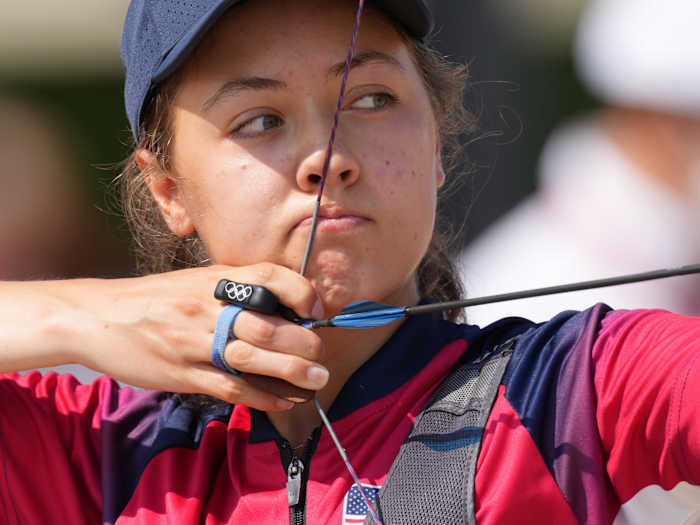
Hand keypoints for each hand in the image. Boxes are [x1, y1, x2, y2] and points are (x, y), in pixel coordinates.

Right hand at [35, 264, 325, 410]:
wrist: (98, 316)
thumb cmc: (155, 298)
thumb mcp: (196, 281)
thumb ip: (236, 290)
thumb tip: (285, 306)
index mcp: (215, 280)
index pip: (269, 277)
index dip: (301, 291)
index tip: (316, 309)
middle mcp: (208, 307)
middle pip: (268, 324)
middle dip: (304, 342)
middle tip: (321, 357)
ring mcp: (194, 341)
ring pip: (252, 357)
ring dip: (291, 372)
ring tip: (316, 381)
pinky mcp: (182, 372)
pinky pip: (229, 386)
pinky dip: (260, 396)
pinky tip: (282, 400)